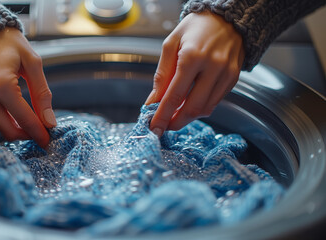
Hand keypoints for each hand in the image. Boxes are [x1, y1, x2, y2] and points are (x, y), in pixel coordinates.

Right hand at [0, 28, 55, 147]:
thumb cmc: (8, 42)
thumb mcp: (33, 63)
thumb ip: (42, 94)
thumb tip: (49, 120)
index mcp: (1, 85)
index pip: (24, 119)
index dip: (39, 133)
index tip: (49, 140)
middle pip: (9, 130)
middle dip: (28, 135)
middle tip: (43, 134)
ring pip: (1, 126)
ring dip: (19, 128)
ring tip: (35, 121)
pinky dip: (8, 118)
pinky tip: (20, 112)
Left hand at [145, 11, 244, 135]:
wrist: (226, 18)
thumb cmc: (195, 28)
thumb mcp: (170, 45)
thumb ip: (162, 75)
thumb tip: (153, 101)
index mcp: (192, 56)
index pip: (174, 95)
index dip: (163, 115)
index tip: (154, 127)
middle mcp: (212, 67)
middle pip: (193, 108)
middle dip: (175, 122)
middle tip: (163, 126)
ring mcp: (226, 74)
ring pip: (206, 109)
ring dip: (188, 117)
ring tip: (174, 115)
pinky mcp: (233, 78)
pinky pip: (215, 102)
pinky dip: (200, 108)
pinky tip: (190, 104)